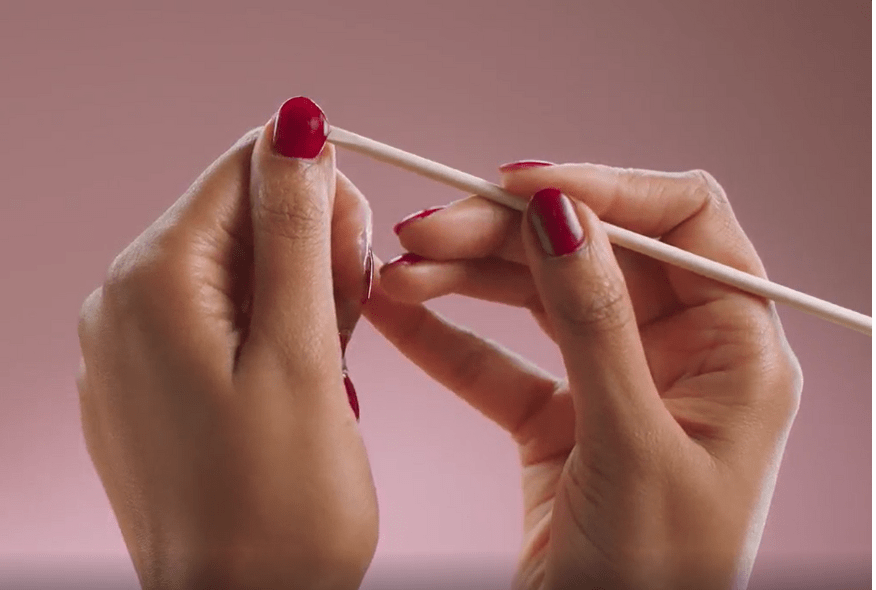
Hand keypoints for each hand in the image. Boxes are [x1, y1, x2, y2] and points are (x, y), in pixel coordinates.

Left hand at [76, 98, 377, 589]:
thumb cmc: (278, 505)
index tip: (357, 258)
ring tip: (328, 365)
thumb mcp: (302, 351)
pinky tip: (298, 381)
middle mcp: (124, 301)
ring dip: (300, 295)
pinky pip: (220, 317)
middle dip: (311, 251)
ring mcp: (133, 344)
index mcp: (153, 281)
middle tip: (348, 323)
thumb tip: (297, 124)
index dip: (318, 195)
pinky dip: (273, 331)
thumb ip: (298, 229)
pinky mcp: (154, 379)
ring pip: (238, 267)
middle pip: (240, 216)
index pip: (244, 167)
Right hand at [367, 163, 802, 588]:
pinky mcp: (561, 418)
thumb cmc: (653, 583)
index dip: (601, 188)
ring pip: (539, 298)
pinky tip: (396, 313)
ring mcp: (616, 382)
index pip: (682, 221)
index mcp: (737, 352)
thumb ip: (598, 323)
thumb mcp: (633, 447)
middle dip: (506, 236)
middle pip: (591, 252)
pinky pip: (501, 361)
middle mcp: (681, 355)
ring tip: (397, 269)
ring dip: (467, 278)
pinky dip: (448, 338)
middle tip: (426, 229)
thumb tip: (563, 213)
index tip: (515, 185)